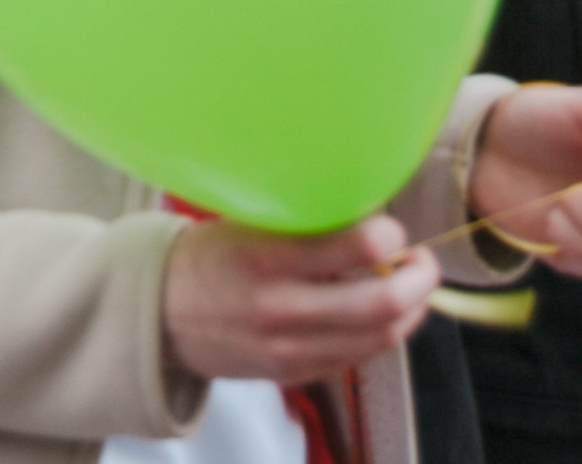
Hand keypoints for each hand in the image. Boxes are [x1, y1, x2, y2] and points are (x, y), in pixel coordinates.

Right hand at [161, 213, 439, 384]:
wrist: (161, 316)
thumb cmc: (207, 258)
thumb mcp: (245, 222)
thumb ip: (303, 220)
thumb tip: (365, 208)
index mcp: (268, 259)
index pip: (359, 247)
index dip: (389, 232)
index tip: (390, 224)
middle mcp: (283, 309)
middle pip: (384, 303)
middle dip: (420, 279)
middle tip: (421, 260)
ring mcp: (291, 348)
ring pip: (382, 337)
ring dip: (411, 309)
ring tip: (409, 286)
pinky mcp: (296, 374)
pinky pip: (361, 357)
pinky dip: (383, 333)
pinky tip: (380, 312)